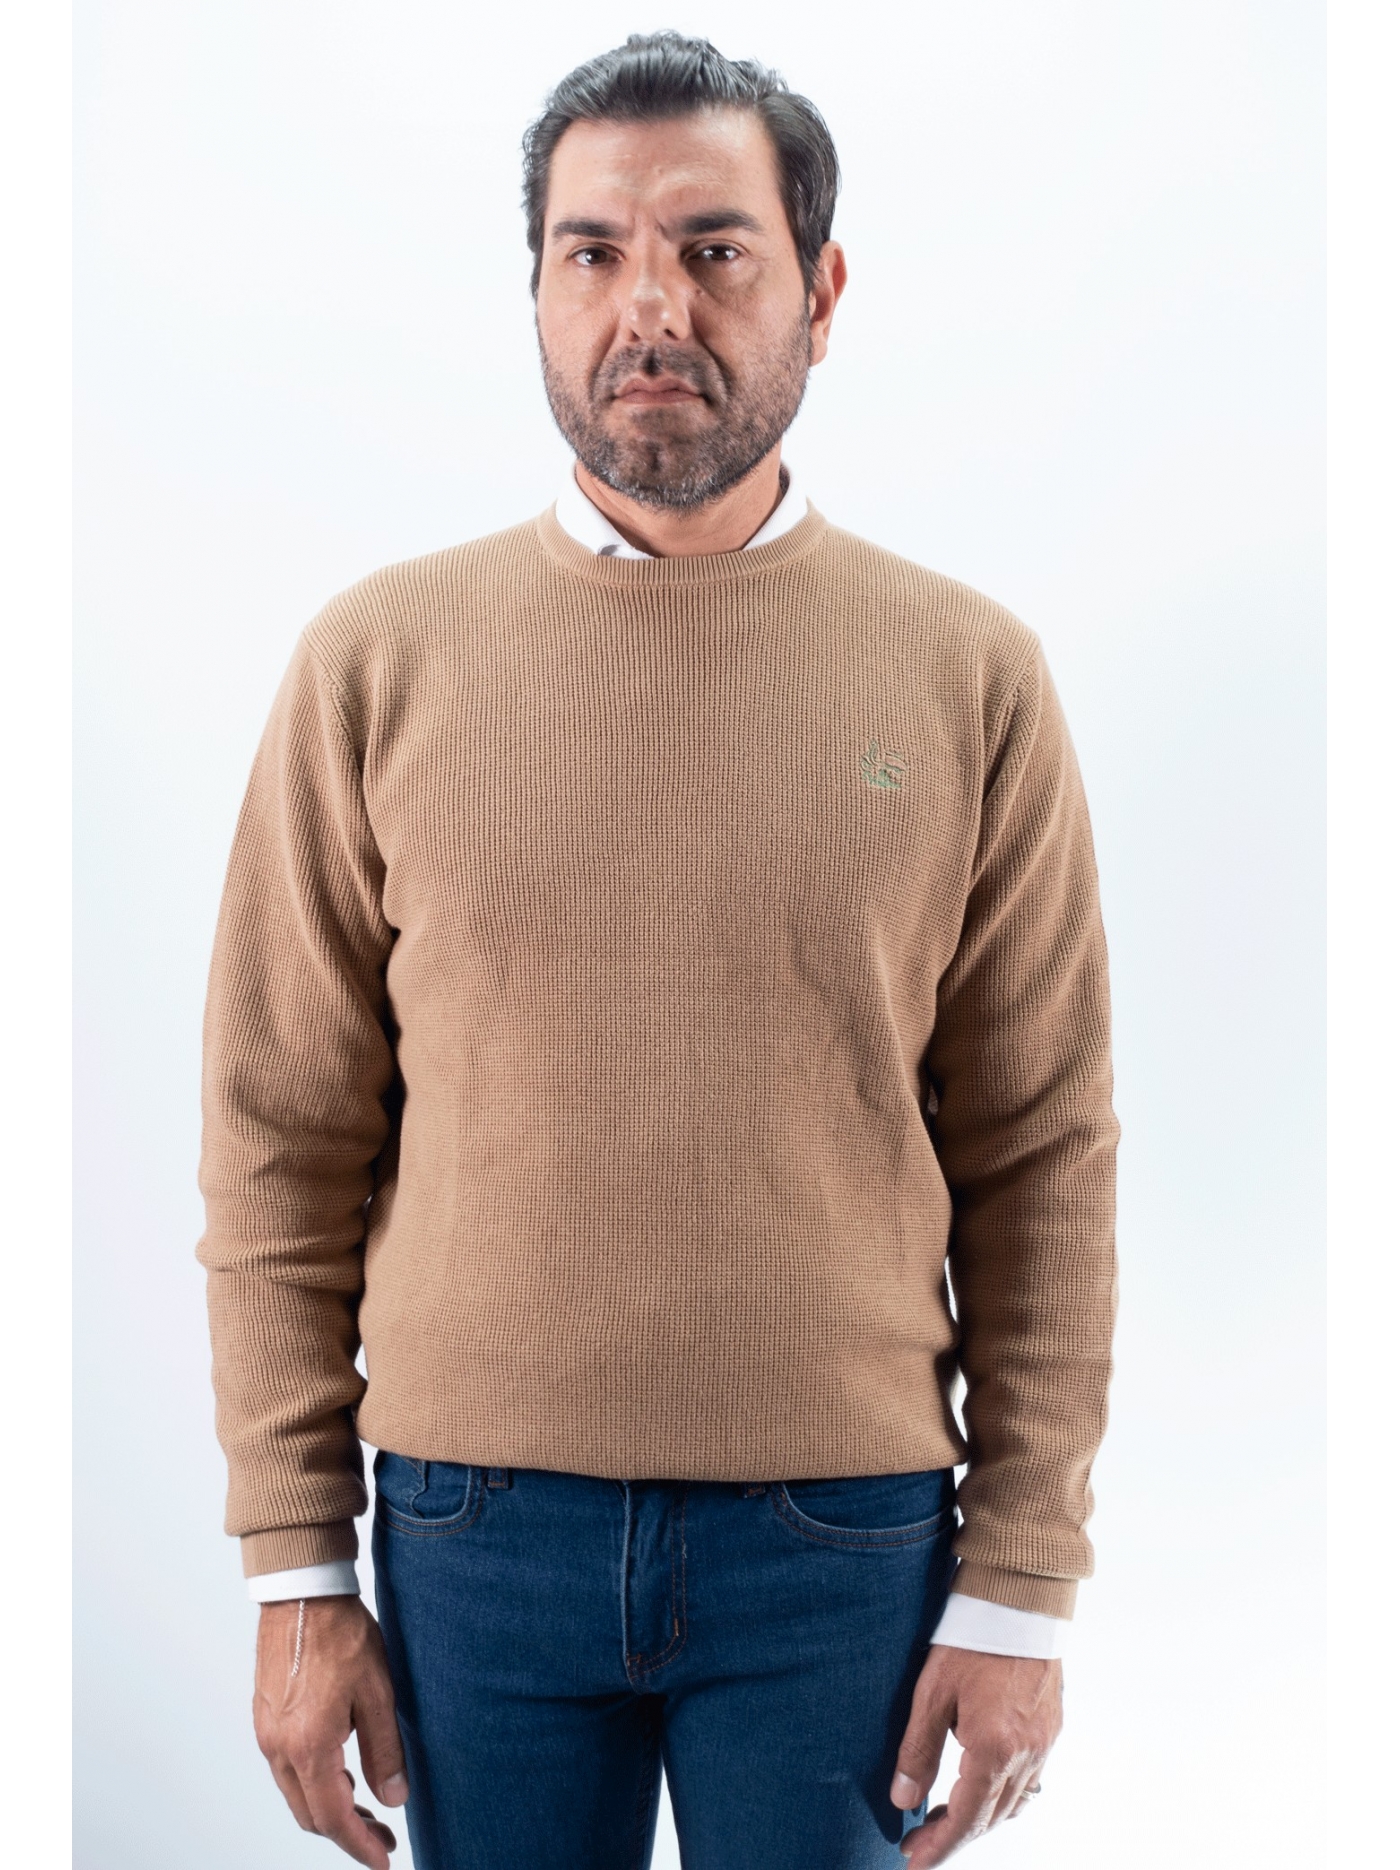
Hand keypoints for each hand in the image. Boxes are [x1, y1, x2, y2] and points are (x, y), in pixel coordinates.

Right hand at [253, 1595, 408, 1868]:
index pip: (333, 1818)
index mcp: (309, 1746)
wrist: (302, 1591)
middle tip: (382, 1836)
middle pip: (310, 1814)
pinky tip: (340, 1772)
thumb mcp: (378, 1693)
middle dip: (346, 1832)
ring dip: (329, 1808)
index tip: (384, 1859)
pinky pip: (286, 1768)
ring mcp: (267, 1732)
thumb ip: (385, 1751)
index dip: (360, 1845)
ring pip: (296, 1793)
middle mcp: (279, 1747)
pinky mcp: (265, 1717)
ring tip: (366, 1807)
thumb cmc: (342, 1634)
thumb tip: (394, 1799)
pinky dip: (313, 1782)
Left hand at [889, 1645, 1062, 1865]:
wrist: (1020, 1599)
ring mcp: (1045, 1743)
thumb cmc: (971, 1638)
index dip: (939, 1847)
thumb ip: (918, 1750)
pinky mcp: (1052, 1728)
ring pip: (1013, 1804)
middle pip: (991, 1818)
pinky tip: (981, 1786)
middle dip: (953, 1837)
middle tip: (919, 1842)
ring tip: (944, 1818)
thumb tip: (904, 1800)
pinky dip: (1003, 1796)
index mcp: (996, 1749)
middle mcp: (1027, 1754)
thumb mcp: (932, 1692)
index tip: (913, 1862)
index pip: (967, 1820)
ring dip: (980, 1818)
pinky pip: (1030, 1781)